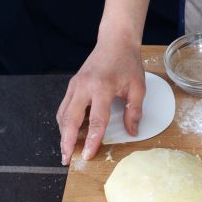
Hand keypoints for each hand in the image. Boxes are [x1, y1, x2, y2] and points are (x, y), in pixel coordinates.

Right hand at [56, 34, 144, 164]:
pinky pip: (64, 107)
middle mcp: (84, 87)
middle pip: (70, 120)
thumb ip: (134, 111)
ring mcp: (74, 85)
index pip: (96, 120)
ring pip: (63, 114)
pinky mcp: (71, 85)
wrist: (115, 42)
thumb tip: (132, 132)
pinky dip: (65, 122)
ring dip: (63, 133)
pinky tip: (70, 132)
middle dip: (67, 142)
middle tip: (67, 159)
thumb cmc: (128, 63)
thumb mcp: (138, 87)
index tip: (88, 155)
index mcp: (102, 87)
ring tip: (67, 149)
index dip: (92, 140)